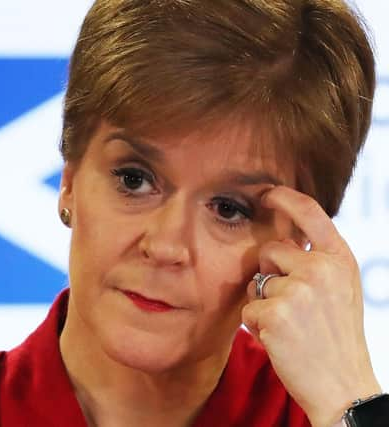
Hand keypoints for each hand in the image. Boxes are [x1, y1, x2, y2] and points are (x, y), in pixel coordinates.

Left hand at [241, 186, 380, 426]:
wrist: (343, 386)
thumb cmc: (335, 338)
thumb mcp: (339, 289)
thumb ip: (316, 262)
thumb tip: (282, 239)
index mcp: (340, 260)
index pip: (310, 213)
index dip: (285, 198)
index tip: (267, 193)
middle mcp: (320, 269)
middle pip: (269, 250)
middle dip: (269, 273)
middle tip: (293, 307)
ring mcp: (298, 290)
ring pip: (255, 282)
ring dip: (263, 302)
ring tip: (290, 326)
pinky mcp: (275, 313)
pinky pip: (248, 309)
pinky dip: (256, 326)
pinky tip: (281, 340)